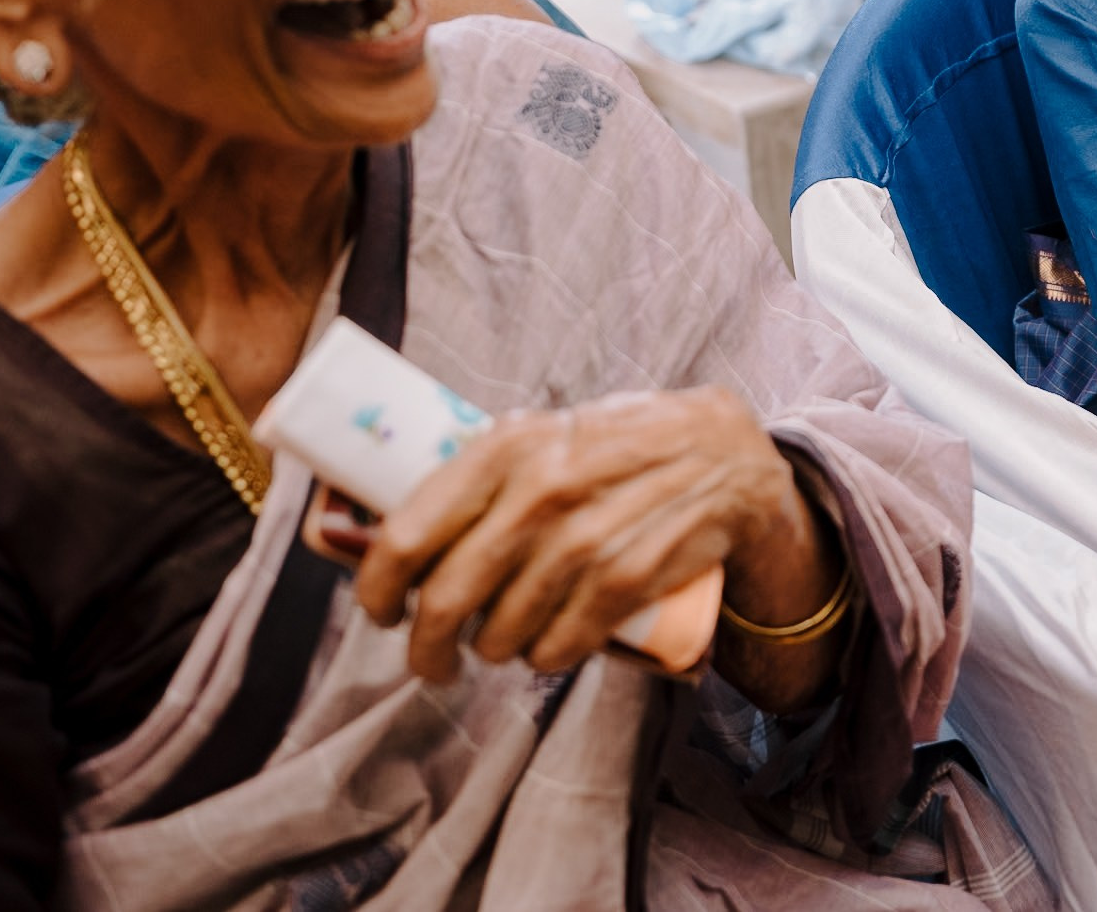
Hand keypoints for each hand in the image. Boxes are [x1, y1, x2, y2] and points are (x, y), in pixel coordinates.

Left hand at [352, 385, 801, 681]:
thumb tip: (387, 531)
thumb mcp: (541, 435)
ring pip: (499, 635)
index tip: (379, 611)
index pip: (406, 535)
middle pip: (445, 601)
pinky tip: (547, 647)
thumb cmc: (615, 446)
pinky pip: (556, 650)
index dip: (376, 588)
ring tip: (500, 643)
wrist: (720, 453)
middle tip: (430, 660)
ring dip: (490, 652)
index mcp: (503, 447)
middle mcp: (538, 492)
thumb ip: (480, 474)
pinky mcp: (625, 580)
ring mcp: (583, 540)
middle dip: (425, 648)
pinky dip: (543, 660)